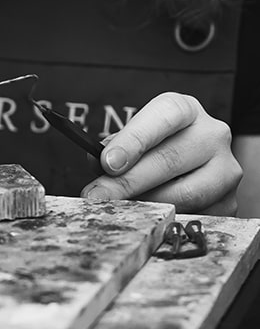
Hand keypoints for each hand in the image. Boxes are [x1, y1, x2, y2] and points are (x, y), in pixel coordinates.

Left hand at [81, 92, 241, 214]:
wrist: (193, 160)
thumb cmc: (158, 144)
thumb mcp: (136, 134)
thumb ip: (116, 146)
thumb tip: (98, 164)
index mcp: (186, 109)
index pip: (163, 118)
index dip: (133, 141)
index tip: (107, 162)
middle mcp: (211, 135)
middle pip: (169, 160)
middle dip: (126, 182)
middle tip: (98, 195)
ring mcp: (225, 169)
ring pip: (184, 194)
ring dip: (145, 203)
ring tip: (120, 206)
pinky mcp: (230, 202)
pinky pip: (194, 216)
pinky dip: (166, 219)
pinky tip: (146, 216)